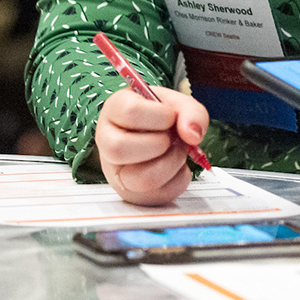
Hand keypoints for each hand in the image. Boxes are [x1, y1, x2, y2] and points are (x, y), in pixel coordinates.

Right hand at [94, 86, 209, 205]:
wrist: (159, 134)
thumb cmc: (162, 116)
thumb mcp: (179, 105)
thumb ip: (190, 112)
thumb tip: (192, 135)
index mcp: (115, 109)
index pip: (129, 112)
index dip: (160, 115)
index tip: (170, 117)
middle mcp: (107, 141)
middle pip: (120, 148)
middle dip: (160, 143)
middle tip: (172, 137)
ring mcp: (116, 171)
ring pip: (140, 179)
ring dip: (171, 163)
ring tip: (175, 151)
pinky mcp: (131, 193)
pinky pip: (158, 195)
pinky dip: (178, 179)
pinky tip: (176, 166)